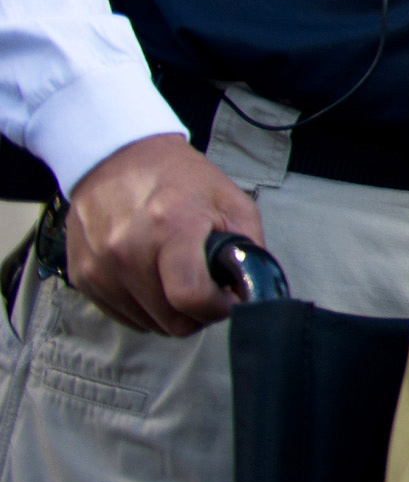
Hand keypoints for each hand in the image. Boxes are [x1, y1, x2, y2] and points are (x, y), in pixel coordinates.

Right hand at [64, 134, 260, 335]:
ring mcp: (99, 266)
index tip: (227, 299)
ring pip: (148, 324)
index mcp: (171, 226)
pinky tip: (153, 278)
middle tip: (206, 288)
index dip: (217, 308)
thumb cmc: (180, 179)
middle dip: (197, 313)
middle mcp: (127, 250)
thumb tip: (254, 294)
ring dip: (170, 311)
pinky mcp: (81, 275)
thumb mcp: (231, 202)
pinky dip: (143, 307)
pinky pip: (123, 316)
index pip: (190, 298)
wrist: (117, 157)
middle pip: (171, 321)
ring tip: (178, 278)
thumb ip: (251, 250)